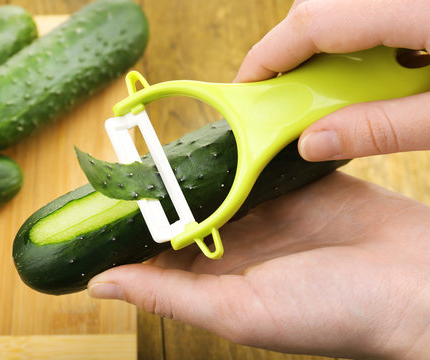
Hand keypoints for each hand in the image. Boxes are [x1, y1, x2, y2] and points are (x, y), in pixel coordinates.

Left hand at [88, 173, 429, 358]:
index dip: (123, 235)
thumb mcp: (239, 312)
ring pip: (212, 183)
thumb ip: (170, 297)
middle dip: (153, 194)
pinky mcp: (289, 183)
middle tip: (122, 167)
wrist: (413, 283)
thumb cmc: (332, 313)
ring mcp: (262, 210)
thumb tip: (101, 286)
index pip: (154, 256)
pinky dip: (231, 151)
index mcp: (217, 280)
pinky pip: (250, 162)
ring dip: (190, 169)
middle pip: (180, 213)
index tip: (93, 211)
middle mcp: (235, 244)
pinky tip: (209, 138)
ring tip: (157, 148)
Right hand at [235, 0, 429, 160]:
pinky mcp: (415, 1)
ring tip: (338, 93)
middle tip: (291, 102)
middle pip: (318, 10)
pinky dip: (356, 38)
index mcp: (409, 6)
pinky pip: (370, 9)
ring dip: (327, 48)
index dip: (265, 58)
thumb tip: (312, 144)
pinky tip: (376, 71)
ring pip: (341, 9)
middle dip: (293, 55)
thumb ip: (382, 129)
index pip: (309, 22)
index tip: (243, 91)